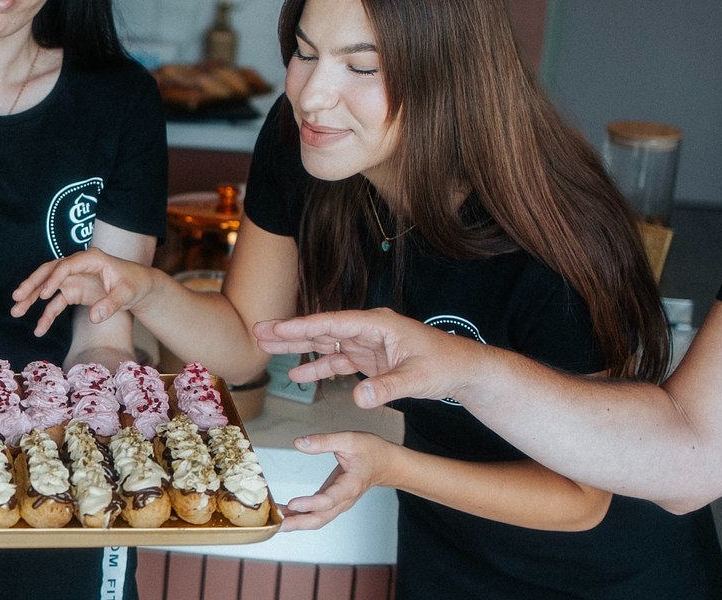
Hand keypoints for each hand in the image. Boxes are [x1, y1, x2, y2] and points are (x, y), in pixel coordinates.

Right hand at [9, 249, 159, 336]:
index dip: (54, 278)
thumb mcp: (127, 294)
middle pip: (49, 271)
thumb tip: (95, 317)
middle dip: (32, 284)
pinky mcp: (73, 291)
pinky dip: (46, 315)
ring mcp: (73, 279)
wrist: (138, 287)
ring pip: (47, 286)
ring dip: (31, 298)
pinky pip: (56, 303)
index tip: (44, 294)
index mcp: (91, 259)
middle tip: (17, 297)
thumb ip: (111, 304)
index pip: (67, 265)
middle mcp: (78, 266)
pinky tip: (39, 330)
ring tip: (15, 311)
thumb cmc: (134, 284)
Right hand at [251, 308, 490, 407]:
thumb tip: (357, 398)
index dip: (303, 326)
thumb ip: (387, 388)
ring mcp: (368, 344)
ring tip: (266, 346)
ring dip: (298, 347)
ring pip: (326, 344)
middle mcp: (369, 330)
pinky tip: (298, 372)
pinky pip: (338, 361)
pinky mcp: (370, 359)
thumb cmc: (445, 365)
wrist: (463, 371)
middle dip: (290, 331)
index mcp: (378, 325)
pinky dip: (318, 366)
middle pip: (323, 329)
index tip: (276, 327)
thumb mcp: (417, 379)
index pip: (334, 323)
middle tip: (258, 330)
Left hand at [279, 431, 402, 531]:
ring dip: (296, 521)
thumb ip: (323, 441)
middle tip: (276, 524)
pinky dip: (300, 514)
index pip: (328, 500)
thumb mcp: (349, 439)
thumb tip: (299, 443)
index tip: (293, 504)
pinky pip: (316, 512)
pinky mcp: (332, 501)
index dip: (310, 503)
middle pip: (320, 518)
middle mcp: (344, 500)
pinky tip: (284, 511)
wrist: (387, 463)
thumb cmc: (371, 451)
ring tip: (274, 520)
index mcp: (350, 486)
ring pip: (317, 519)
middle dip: (298, 523)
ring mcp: (339, 503)